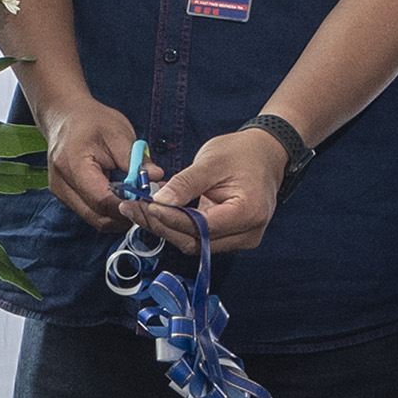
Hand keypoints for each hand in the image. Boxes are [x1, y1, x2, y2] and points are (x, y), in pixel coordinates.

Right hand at [38, 96, 135, 228]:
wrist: (65, 115)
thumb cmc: (91, 120)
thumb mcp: (118, 133)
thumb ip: (136, 159)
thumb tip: (155, 177)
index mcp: (73, 166)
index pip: (102, 201)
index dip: (128, 205)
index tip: (147, 200)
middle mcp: (61, 185)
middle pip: (97, 217)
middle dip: (125, 214)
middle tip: (144, 202)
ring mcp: (60, 193)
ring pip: (94, 219)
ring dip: (117, 214)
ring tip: (133, 197)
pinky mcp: (65, 196)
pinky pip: (90, 212)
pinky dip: (107, 209)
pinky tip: (119, 195)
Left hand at [141, 124, 287, 255]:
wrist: (265, 155)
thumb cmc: (242, 154)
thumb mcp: (212, 160)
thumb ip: (187, 182)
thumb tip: (160, 201)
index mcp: (248, 212)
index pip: (201, 226)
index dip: (170, 218)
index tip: (145, 205)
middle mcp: (247, 234)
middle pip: (196, 241)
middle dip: (162, 226)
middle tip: (132, 208)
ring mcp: (241, 240)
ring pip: (195, 244)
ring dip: (166, 228)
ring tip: (139, 209)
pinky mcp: (231, 239)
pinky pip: (199, 238)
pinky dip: (177, 227)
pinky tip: (157, 212)